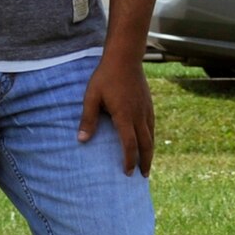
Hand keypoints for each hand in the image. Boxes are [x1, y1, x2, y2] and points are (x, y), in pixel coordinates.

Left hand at [78, 54, 154, 175]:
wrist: (125, 58)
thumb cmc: (105, 77)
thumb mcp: (91, 97)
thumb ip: (88, 119)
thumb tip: (82, 141)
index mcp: (125, 116)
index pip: (129, 144)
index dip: (129, 160)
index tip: (127, 172)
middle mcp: (139, 115)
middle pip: (146, 144)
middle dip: (145, 161)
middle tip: (143, 176)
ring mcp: (146, 109)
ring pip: (151, 135)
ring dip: (150, 151)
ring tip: (147, 162)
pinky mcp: (148, 104)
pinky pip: (152, 126)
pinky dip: (151, 138)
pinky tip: (148, 140)